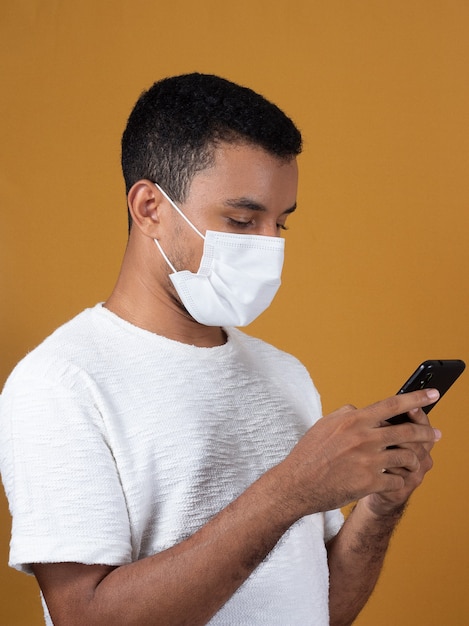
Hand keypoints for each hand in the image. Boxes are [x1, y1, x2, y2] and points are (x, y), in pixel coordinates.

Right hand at [279, 389, 439, 517]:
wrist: (297, 484)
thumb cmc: (309, 454)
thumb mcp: (325, 424)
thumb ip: (347, 414)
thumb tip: (363, 410)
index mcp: (353, 419)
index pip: (392, 404)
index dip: (416, 398)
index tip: (433, 395)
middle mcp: (364, 437)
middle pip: (407, 432)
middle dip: (427, 432)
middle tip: (436, 434)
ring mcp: (368, 461)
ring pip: (407, 457)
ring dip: (414, 460)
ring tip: (414, 462)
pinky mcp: (369, 483)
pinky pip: (397, 481)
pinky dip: (399, 481)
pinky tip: (395, 481)